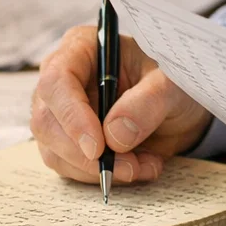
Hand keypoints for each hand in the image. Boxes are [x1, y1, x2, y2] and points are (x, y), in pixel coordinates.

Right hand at [31, 25, 211, 185]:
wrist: (178, 107)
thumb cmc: (171, 81)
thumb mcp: (172, 83)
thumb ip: (147, 102)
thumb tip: (113, 136)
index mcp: (81, 49)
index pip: (57, 81)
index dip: (72, 117)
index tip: (98, 147)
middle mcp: (63, 80)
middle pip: (47, 121)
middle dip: (86, 154)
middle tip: (129, 167)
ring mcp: (61, 113)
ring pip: (55, 151)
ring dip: (99, 169)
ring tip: (144, 165)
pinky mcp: (66, 142)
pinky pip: (71, 168)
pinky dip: (102, 176)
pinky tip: (138, 167)